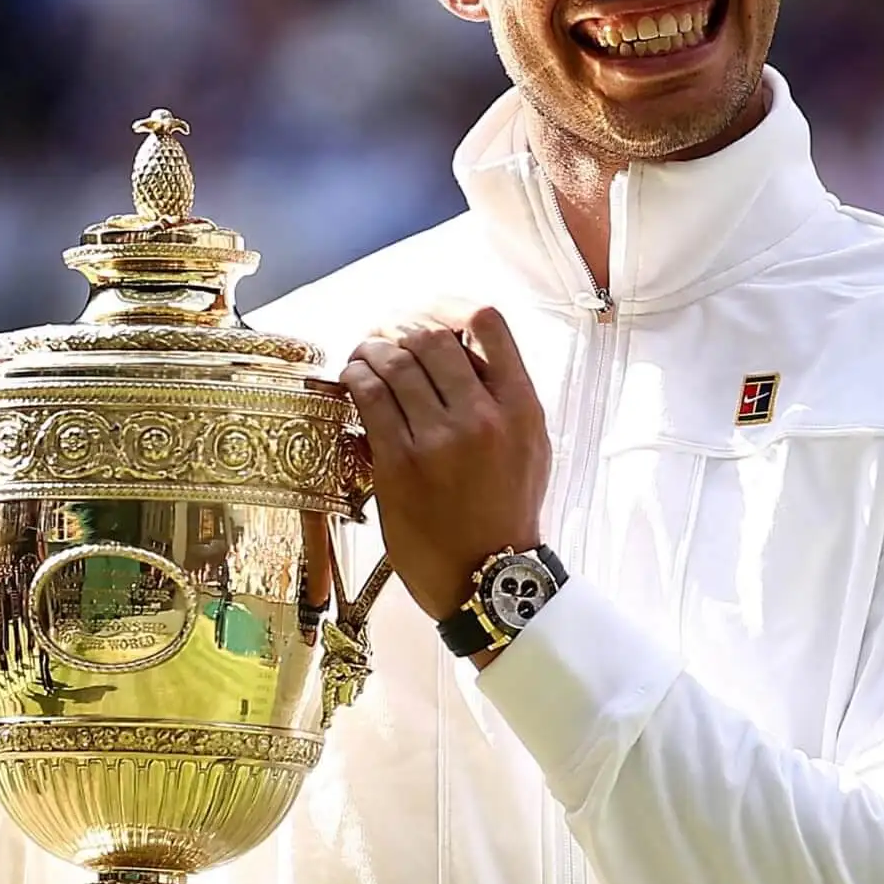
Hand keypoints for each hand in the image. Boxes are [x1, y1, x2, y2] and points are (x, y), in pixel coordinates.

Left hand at [341, 303, 549, 626]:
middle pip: (432, 334)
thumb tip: (464, 347)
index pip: (487, 321)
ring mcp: (440, 439)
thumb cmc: (507, 511)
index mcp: (521, 405)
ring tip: (365, 353)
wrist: (487, 577)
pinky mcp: (400, 463)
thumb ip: (505, 396)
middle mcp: (483, 415)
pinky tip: (353, 378)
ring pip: (395, 360)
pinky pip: (370, 397)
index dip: (450, 306)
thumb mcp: (531, 445)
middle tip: (387, 334)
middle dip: (401, 326)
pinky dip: (356, 376)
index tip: (430, 316)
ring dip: (372, 347)